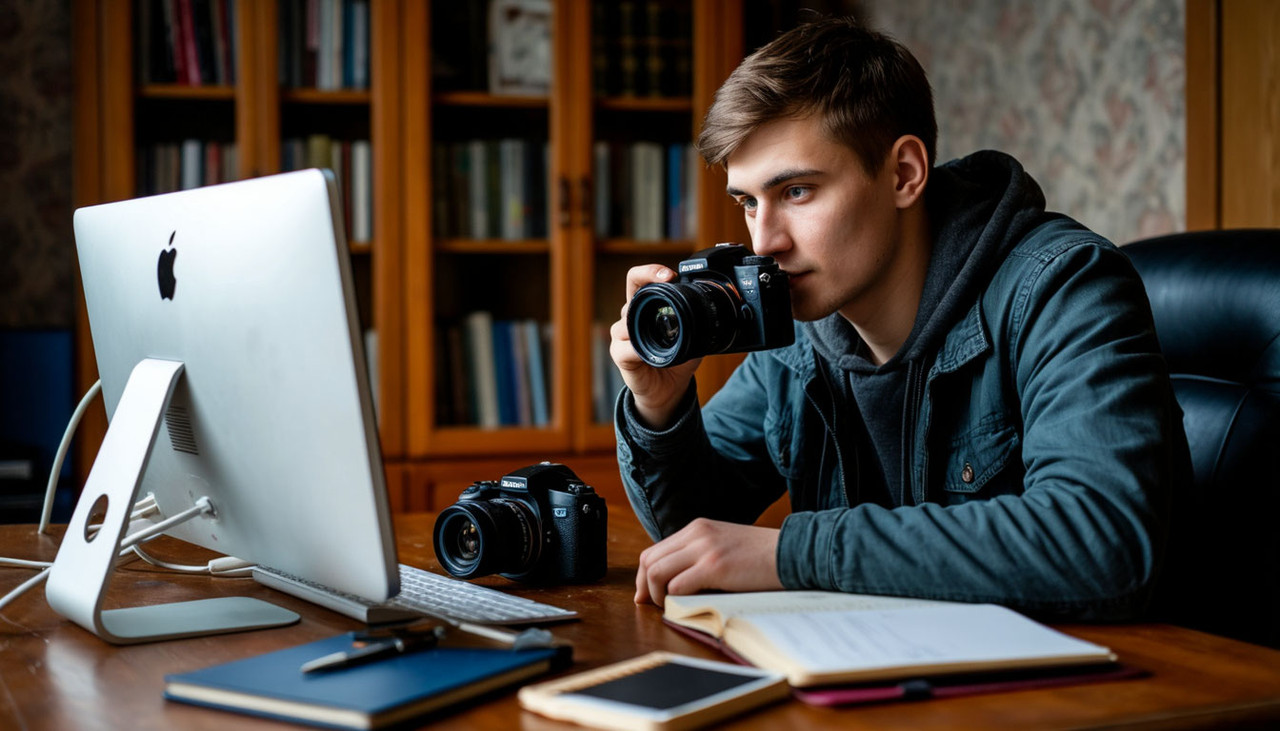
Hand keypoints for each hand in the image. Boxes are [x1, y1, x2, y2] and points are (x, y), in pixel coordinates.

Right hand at [610, 264, 702, 428]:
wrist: (668, 390)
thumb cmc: (676, 360)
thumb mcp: (693, 338)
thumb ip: (697, 323)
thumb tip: (716, 313)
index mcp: (646, 307)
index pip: (640, 279)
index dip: (652, 271)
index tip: (671, 275)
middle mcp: (631, 316)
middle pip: (631, 287)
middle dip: (647, 277)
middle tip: (668, 279)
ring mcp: (622, 335)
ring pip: (627, 318)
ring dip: (644, 319)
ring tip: (661, 327)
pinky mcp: (619, 354)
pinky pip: (625, 347)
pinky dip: (637, 348)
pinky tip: (649, 353)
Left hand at [634, 518, 782, 606]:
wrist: (791, 552)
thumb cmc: (761, 557)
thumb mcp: (724, 545)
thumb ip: (700, 555)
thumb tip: (675, 581)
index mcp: (697, 528)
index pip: (654, 550)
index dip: (644, 576)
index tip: (645, 595)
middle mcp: (696, 534)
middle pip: (649, 560)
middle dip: (644, 587)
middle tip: (650, 606)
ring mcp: (704, 549)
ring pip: (656, 572)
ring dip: (657, 595)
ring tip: (669, 607)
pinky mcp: (714, 567)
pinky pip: (677, 586)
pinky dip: (674, 600)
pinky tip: (685, 607)